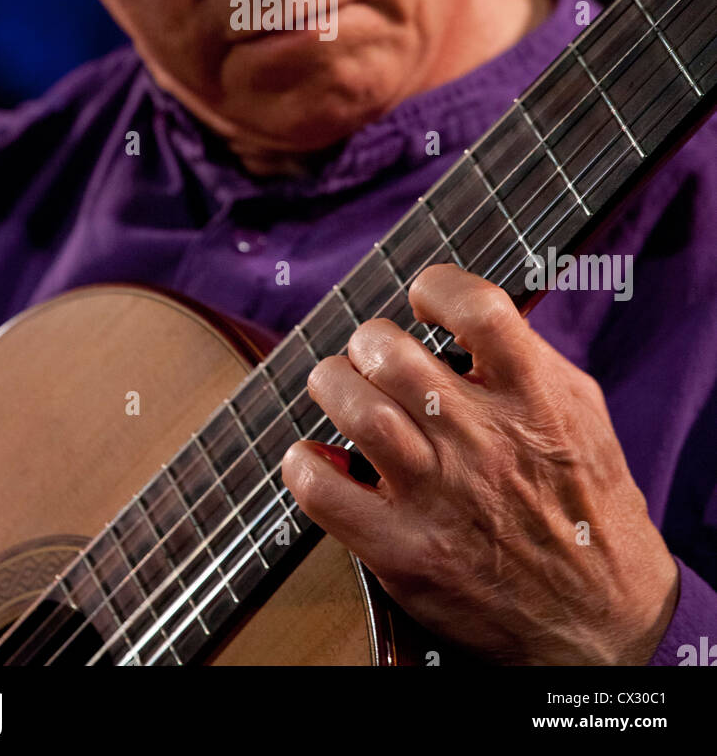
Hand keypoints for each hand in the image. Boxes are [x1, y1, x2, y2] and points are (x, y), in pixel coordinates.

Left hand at [281, 264, 678, 664]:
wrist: (604, 622)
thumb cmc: (589, 508)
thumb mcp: (580, 414)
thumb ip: (527, 358)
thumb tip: (465, 311)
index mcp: (536, 400)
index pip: (477, 307)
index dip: (436, 287)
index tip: (425, 302)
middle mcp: (485, 443)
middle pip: (392, 354)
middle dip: (368, 341)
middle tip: (373, 356)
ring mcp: (440, 498)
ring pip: (356, 411)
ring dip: (333, 387)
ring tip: (341, 390)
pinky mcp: (404, 552)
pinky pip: (324, 492)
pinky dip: (303, 465)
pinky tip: (317, 457)